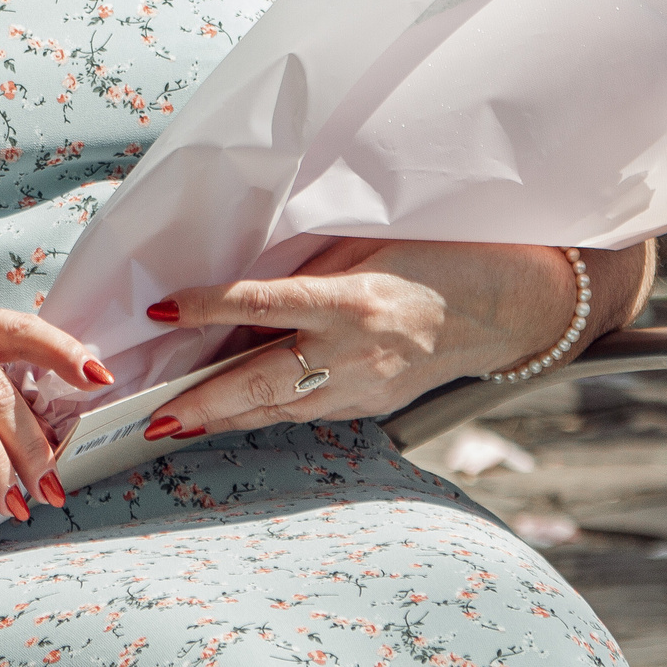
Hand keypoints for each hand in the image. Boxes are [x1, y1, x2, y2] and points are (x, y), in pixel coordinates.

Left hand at [139, 238, 647, 442]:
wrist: (514, 307)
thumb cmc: (444, 256)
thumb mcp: (374, 242)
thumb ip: (314, 266)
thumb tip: (246, 282)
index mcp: (357, 299)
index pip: (265, 304)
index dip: (209, 307)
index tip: (162, 310)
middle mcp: (359, 351)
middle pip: (263, 381)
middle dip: (204, 400)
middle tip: (152, 415)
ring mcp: (368, 387)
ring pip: (280, 408)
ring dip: (225, 416)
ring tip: (172, 424)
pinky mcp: (374, 405)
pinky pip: (308, 411)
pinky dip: (266, 413)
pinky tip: (232, 413)